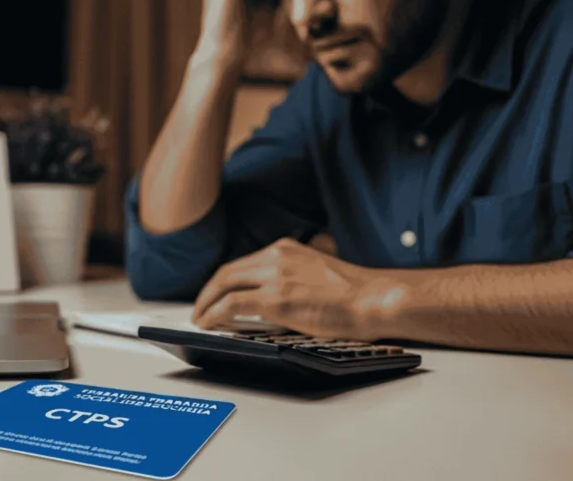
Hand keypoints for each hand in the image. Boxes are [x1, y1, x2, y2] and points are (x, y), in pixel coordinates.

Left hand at [191, 238, 407, 339]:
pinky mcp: (276, 299)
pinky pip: (232, 304)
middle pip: (227, 271)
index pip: (243, 262)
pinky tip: (209, 324)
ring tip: (200, 318)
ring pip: (224, 284)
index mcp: (286, 248)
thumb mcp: (316, 271)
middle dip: (208, 290)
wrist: (372, 298)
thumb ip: (292, 276)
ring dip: (206, 303)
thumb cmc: (355, 293)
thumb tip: (272, 296)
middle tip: (199, 308)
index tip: (214, 293)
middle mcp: (276, 256)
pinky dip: (214, 314)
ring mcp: (275, 276)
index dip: (223, 280)